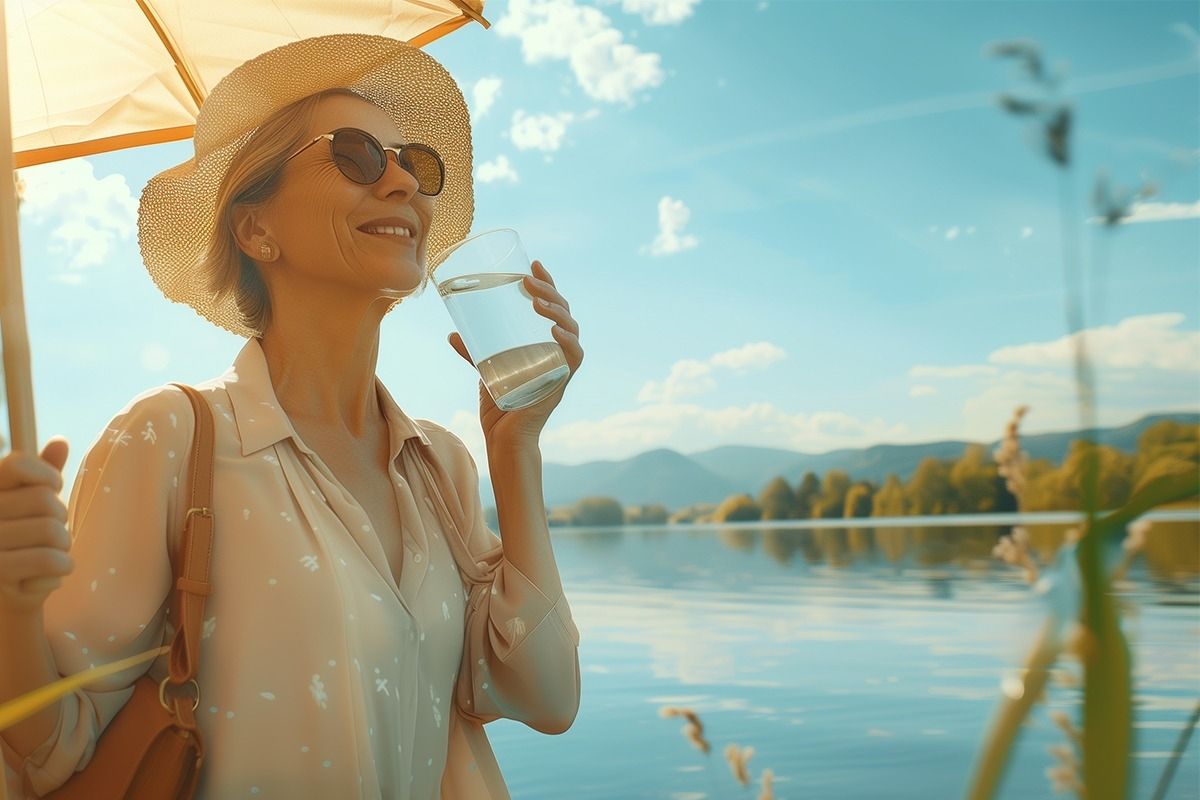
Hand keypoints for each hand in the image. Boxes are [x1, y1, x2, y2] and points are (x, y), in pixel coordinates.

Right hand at [0, 437, 73, 615]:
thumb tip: (60, 441)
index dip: (47, 477)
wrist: (6, 598)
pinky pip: (53, 561)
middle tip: (48, 536)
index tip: (50, 492)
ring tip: (47, 555)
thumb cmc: (23, 543)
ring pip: (55, 533)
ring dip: (63, 548)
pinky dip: (61, 570)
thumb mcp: (31, 505)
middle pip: (47, 502)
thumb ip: (43, 474)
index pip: (17, 464)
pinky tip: (45, 576)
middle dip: (61, 521)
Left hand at [447, 259, 582, 446]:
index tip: (534, 263)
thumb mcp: (484, 371)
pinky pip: (573, 358)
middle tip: (528, 280)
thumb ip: (472, 353)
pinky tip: (554, 328)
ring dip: (557, 310)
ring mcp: (560, 368)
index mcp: (544, 345)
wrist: (503, 440)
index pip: (553, 307)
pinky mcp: (560, 383)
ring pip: (571, 330)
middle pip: (563, 312)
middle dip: (549, 291)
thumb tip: (451, 333)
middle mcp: (557, 353)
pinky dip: (568, 341)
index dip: (548, 283)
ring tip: (537, 299)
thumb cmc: (500, 406)